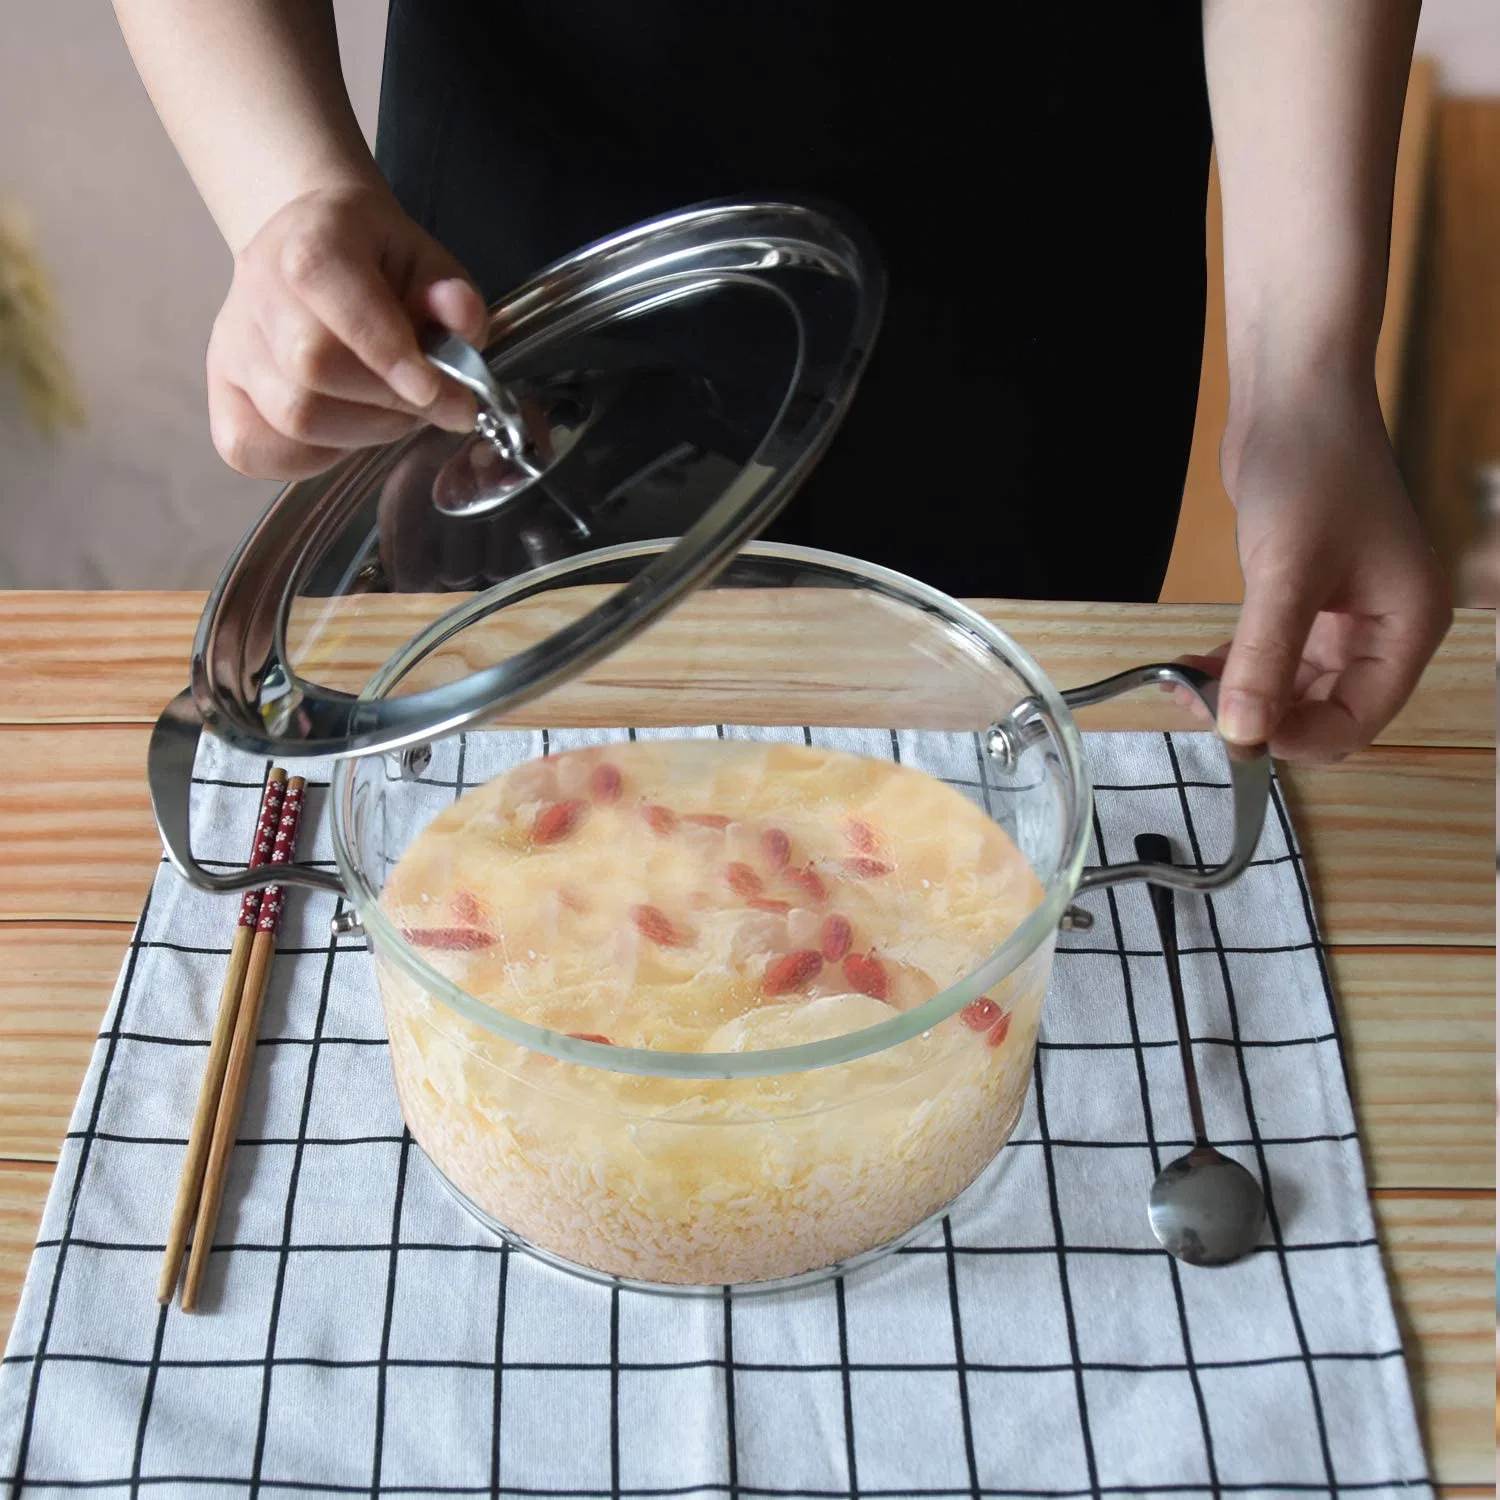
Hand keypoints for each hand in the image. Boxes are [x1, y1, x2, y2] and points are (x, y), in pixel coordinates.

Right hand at [207, 183, 487, 477]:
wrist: (311, 250)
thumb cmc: (377, 264)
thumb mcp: (427, 263)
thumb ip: (451, 295)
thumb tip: (459, 316)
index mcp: (310, 241)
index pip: (335, 297)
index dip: (389, 354)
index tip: (439, 393)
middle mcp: (256, 289)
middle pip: (313, 367)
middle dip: (389, 401)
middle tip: (429, 401)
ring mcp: (231, 345)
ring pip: (292, 417)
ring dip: (363, 431)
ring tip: (392, 410)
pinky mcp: (222, 393)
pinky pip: (255, 451)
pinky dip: (311, 459)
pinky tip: (345, 430)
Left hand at [1200, 387, 1449, 760]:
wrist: (1294, 394)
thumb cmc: (1313, 467)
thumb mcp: (1285, 574)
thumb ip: (1265, 659)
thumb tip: (1243, 731)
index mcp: (1407, 626)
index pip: (1360, 721)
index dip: (1298, 740)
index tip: (1237, 738)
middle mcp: (1383, 627)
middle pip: (1326, 711)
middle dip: (1265, 719)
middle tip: (1198, 711)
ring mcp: (1343, 614)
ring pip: (1293, 688)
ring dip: (1241, 695)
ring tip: (1183, 689)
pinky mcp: (1304, 598)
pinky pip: (1272, 656)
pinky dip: (1233, 667)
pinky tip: (1189, 668)